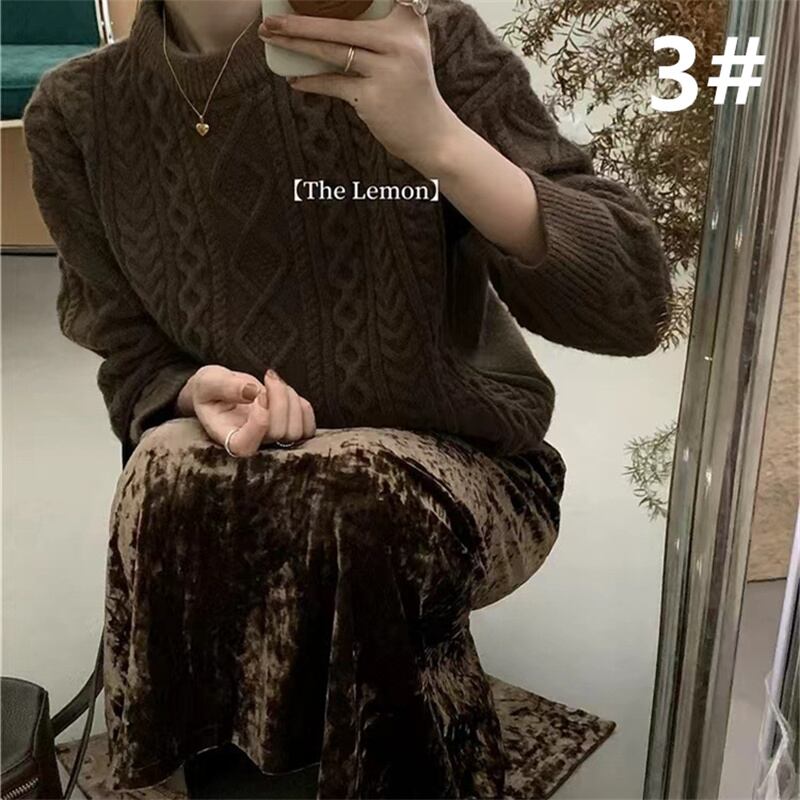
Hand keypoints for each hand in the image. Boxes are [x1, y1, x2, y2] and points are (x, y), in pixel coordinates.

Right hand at [177, 365, 315, 455]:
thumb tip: (251, 391)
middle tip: (267, 377)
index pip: (245, 447)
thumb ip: (224, 386)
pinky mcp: (289, 432)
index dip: (258, 424)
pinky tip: (287, 393)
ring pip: (296, 432)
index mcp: (226, 437)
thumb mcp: (208, 381)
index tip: (258, 396)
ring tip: (274, 383)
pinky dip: (304, 407)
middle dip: (278, 399)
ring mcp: (272, 440)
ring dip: (291, 399)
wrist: (221, 391)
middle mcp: (251, 443)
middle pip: (277, 433)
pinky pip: (308, 429)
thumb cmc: (210, 389)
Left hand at [259, 4, 462, 172]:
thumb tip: (329, 19)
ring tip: (271, 38)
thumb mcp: (408, 47)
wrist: (432, 134)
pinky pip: (334, 84)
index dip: (333, 0)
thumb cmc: (412, 89)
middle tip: (269, 19)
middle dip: (298, 22)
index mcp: (407, 22)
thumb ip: (384, 26)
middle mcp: (399, 41)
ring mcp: (386, 70)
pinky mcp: (373, 97)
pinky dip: (312, 82)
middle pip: (339, 24)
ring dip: (296, 45)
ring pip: (331, 51)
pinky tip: (295, 80)